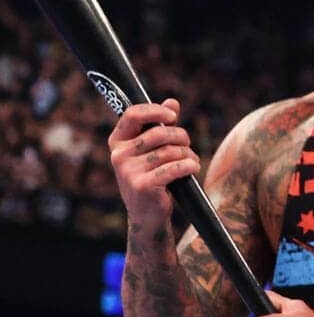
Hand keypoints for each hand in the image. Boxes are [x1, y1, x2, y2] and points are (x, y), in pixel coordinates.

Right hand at [108, 98, 199, 226]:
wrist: (148, 214)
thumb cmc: (152, 176)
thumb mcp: (153, 150)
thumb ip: (161, 125)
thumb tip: (172, 102)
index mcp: (118, 142)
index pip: (132, 114)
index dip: (154, 110)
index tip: (172, 116)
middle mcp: (119, 155)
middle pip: (159, 133)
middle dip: (181, 137)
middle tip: (187, 145)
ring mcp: (128, 171)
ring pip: (170, 151)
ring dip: (187, 154)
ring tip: (190, 161)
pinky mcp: (142, 185)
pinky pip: (174, 167)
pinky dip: (189, 165)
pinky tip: (193, 167)